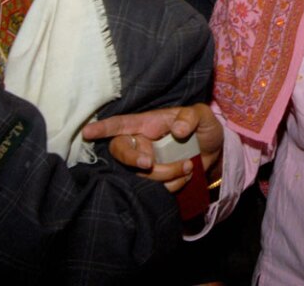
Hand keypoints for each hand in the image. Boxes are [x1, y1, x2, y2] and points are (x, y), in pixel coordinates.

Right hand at [82, 104, 223, 192]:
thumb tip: (178, 129)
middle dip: (132, 159)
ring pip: (141, 174)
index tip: (87, 132)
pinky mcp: (156, 180)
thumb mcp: (203, 116)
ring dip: (165, 173)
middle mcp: (142, 143)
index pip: (121, 124)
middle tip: (150, 162)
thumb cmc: (204, 128)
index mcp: (148, 124)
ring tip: (188, 166)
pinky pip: (155, 188)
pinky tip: (187, 175)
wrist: (215, 153)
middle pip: (121, 152)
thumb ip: (192, 117)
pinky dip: (172, 184)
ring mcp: (147, 163)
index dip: (103, 128)